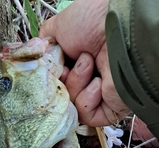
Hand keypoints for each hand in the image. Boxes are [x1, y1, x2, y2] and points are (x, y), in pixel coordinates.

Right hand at [39, 0, 129, 126]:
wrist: (119, 29)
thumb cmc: (93, 21)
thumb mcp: (58, 27)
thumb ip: (46, 44)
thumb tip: (39, 57)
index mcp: (78, 61)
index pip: (57, 81)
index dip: (51, 76)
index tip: (52, 66)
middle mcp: (90, 78)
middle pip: (62, 95)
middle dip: (61, 81)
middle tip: (66, 67)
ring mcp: (100, 95)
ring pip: (72, 106)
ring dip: (76, 83)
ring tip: (89, 63)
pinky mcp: (109, 109)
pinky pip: (86, 115)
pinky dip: (87, 99)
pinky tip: (98, 82)